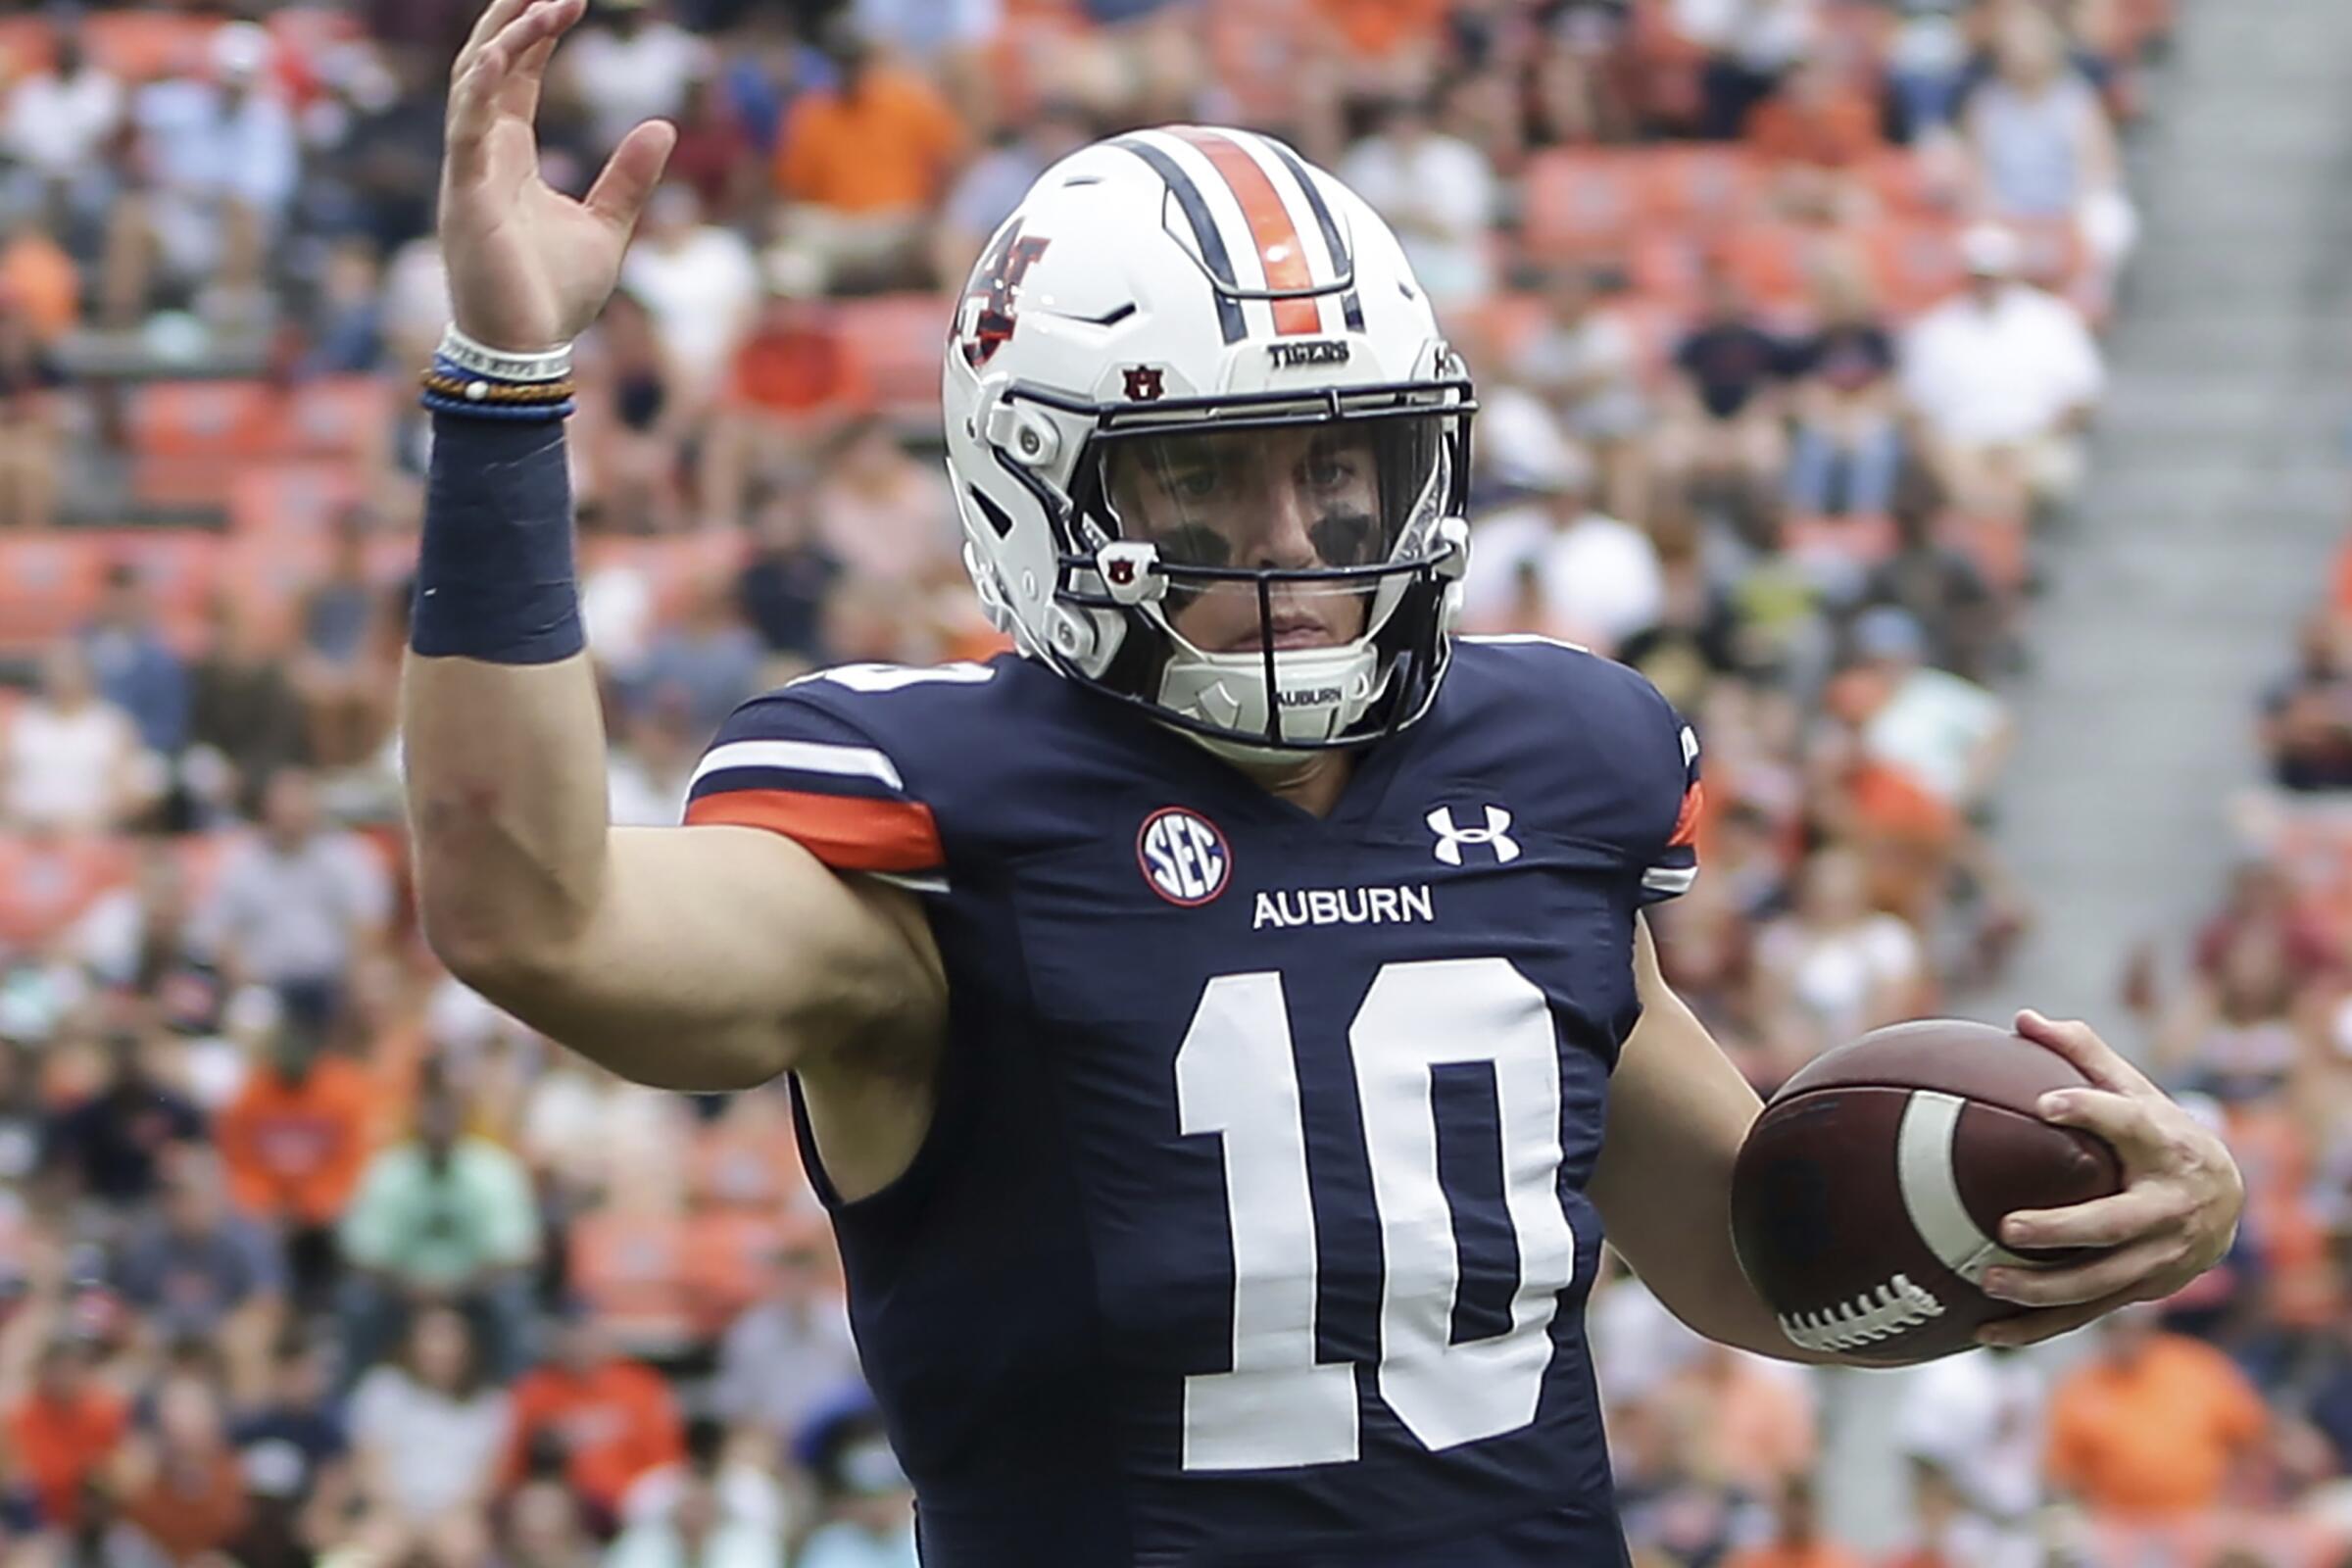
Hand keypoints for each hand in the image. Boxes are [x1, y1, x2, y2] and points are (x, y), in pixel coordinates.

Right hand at [440, 0, 675, 351]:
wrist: (528, 351)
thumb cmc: (554, 295)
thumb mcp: (608, 225)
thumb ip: (631, 176)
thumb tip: (663, 124)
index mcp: (510, 154)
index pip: (519, 74)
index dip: (539, 30)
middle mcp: (481, 151)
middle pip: (490, 61)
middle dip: (514, 14)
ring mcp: (468, 170)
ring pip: (475, 81)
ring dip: (507, 37)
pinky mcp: (466, 196)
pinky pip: (466, 128)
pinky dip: (481, 88)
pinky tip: (501, 53)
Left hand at [1973, 1009, 2243, 1347]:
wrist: (2226, 1202)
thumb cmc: (2158, 1133)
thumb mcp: (2135, 1089)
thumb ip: (2083, 1054)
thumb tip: (2022, 1016)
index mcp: (2163, 1145)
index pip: (2128, 1122)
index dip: (2090, 1111)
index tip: (2044, 1104)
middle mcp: (2168, 1206)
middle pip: (2115, 1223)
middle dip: (2063, 1229)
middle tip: (2008, 1225)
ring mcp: (2159, 1256)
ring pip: (2101, 1280)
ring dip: (2043, 1287)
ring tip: (1987, 1279)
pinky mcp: (2141, 1290)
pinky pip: (2086, 1313)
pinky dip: (2036, 1327)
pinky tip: (1984, 1334)